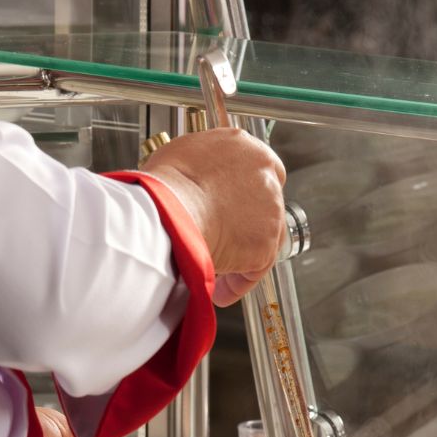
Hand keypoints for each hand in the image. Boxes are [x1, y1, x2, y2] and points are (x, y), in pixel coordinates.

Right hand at [141, 128, 285, 305]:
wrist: (170, 211)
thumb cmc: (165, 185)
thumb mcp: (182, 156)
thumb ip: (202, 165)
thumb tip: (194, 179)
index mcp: (245, 147)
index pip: (261, 168)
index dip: (245, 192)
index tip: (234, 205)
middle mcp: (266, 176)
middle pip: (264, 205)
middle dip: (245, 224)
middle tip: (223, 238)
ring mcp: (271, 211)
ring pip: (263, 238)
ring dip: (241, 254)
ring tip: (216, 268)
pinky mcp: (267, 245)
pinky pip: (255, 269)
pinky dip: (238, 281)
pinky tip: (220, 289)